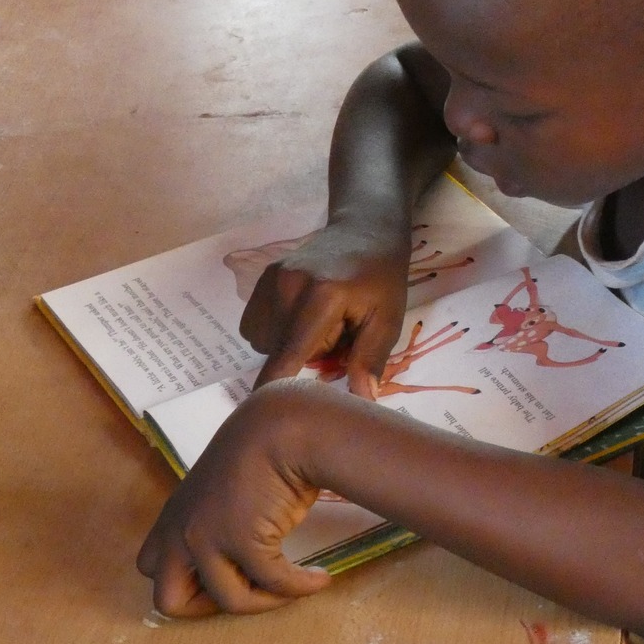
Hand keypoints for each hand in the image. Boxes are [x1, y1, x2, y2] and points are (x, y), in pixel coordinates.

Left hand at [137, 381, 332, 615]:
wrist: (284, 426)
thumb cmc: (264, 443)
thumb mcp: (227, 485)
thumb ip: (220, 514)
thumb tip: (247, 538)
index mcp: (176, 515)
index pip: (152, 566)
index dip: (187, 581)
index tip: (228, 573)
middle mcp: (182, 531)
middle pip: (167, 599)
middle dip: (207, 606)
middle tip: (247, 590)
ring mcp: (208, 539)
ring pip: (228, 601)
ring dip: (268, 600)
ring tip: (296, 584)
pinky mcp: (242, 542)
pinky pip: (274, 583)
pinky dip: (300, 587)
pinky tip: (319, 578)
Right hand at [239, 219, 409, 398]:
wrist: (366, 229)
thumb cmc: (383, 277)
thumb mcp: (387, 320)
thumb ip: (369, 360)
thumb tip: (361, 402)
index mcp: (321, 298)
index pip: (288, 354)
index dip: (273, 388)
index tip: (261, 413)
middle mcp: (287, 286)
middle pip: (278, 352)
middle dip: (304, 358)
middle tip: (336, 337)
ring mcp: (270, 279)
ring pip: (264, 341)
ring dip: (288, 344)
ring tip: (319, 325)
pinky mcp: (262, 277)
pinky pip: (256, 325)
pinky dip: (277, 330)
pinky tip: (302, 317)